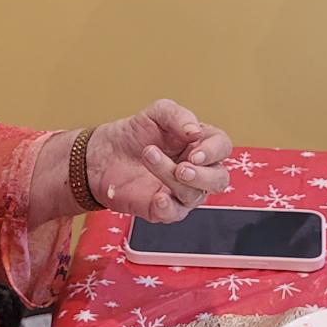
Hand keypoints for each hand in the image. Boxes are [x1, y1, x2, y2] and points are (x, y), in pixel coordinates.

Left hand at [86, 100, 231, 220]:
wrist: (105, 152)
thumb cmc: (136, 133)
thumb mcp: (157, 113)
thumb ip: (178, 116)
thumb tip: (195, 132)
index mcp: (201, 145)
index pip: (222, 148)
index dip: (213, 152)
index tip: (195, 152)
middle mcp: (198, 171)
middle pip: (218, 179)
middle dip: (202, 175)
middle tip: (181, 167)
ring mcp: (181, 192)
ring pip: (194, 195)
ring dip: (171, 177)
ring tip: (149, 157)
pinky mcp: (163, 208)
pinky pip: (174, 214)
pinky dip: (168, 207)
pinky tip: (158, 196)